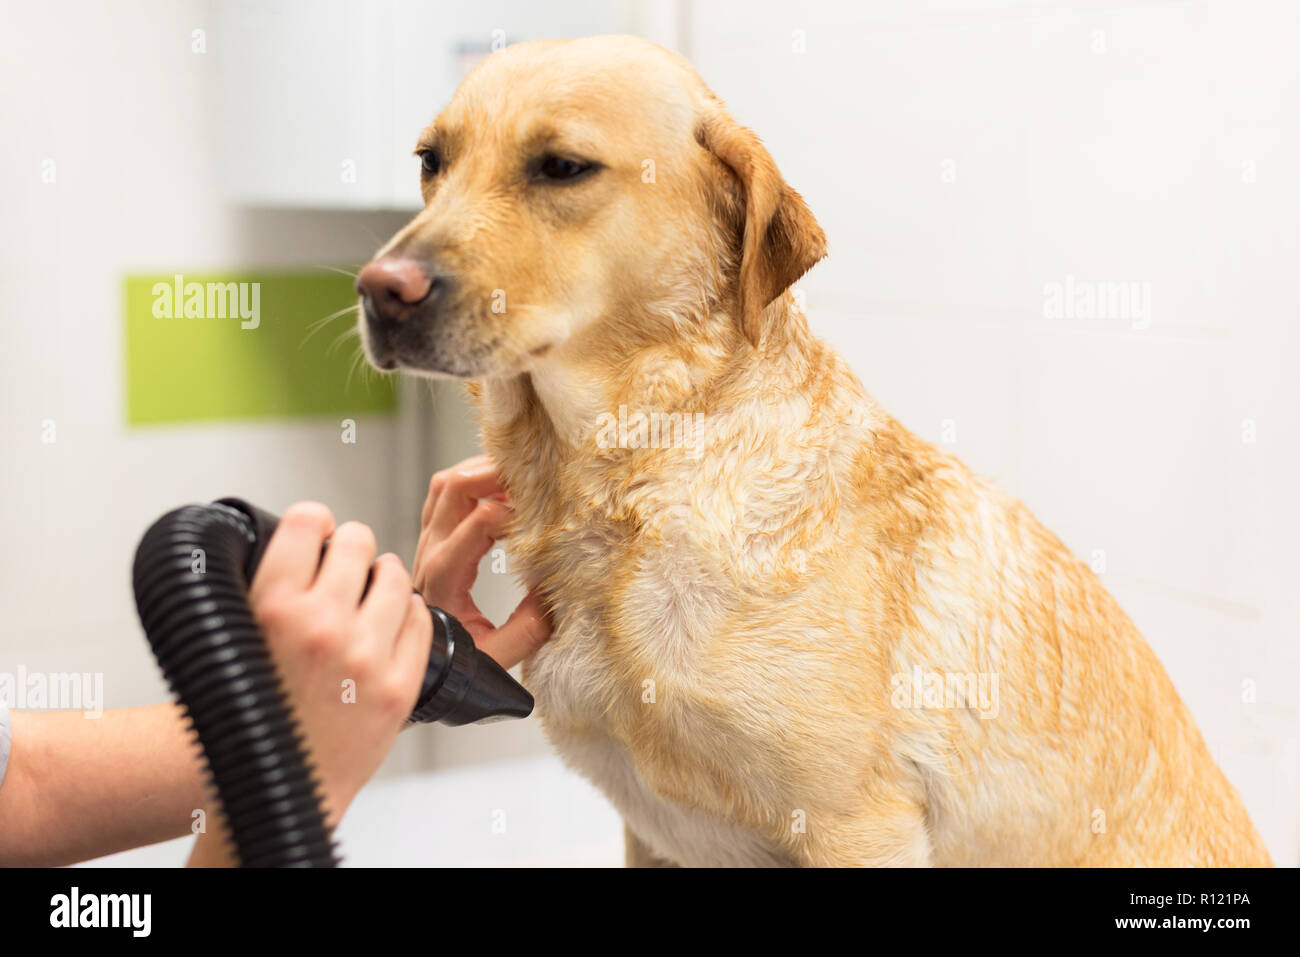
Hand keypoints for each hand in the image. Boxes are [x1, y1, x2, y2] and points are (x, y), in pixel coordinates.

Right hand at [190, 503, 430, 865]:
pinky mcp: (397, 686)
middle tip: (347, 564)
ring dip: (384, 576)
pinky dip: (407, 613)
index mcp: (270, 608)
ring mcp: (364, 656)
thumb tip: (309, 536)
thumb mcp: (239, 636)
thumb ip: (272, 587)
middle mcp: (319, 626)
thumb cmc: (252, 711)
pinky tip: (391, 621)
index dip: (315, 523)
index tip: (317, 531)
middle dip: (352, 548)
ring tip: (371, 590)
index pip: (308, 522)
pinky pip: (420, 619)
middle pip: (357, 541)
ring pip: (395, 576)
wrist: (272, 786)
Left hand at [413, 455, 550, 669]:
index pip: (479, 520)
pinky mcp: (430, 541)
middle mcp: (429, 553)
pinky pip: (442, 495)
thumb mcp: (496, 658)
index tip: (546, 519)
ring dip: (481, 471)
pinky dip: (471, 481)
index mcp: (444, 576)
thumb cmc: (454, 667)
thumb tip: (554, 589)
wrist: (421, 671)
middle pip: (454, 487)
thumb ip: (527, 629)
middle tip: (535, 475)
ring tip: (520, 477)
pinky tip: (500, 490)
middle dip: (495, 473)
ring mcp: (426, 544)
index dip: (517, 511)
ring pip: (445, 484)